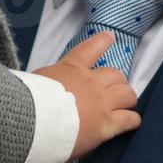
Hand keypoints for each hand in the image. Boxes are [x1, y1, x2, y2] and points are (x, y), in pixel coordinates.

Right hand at [34, 30, 140, 159]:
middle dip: (117, 81)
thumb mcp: (35, 81)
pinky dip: (132, 120)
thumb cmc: (29, 101)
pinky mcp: (107, 125)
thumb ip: (45, 81)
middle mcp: (91, 82)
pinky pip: (129, 119)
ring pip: (127, 94)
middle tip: (115, 88)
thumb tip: (38, 87)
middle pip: (115, 74)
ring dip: (127, 98)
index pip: (90, 49)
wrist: (36, 121)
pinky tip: (133, 122)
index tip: (109, 37)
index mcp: (71, 69)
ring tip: (126, 104)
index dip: (102, 42)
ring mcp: (102, 103)